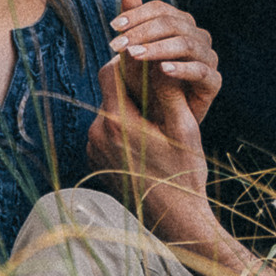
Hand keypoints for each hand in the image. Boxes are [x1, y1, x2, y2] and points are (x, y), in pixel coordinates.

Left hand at [88, 35, 214, 245]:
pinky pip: (104, 133)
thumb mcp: (183, 128)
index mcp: (117, 122)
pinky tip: (145, 137)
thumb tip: (159, 56)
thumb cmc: (183, 173)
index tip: (145, 56)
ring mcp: (92, 150)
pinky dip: (121, 128)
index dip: (127, 60)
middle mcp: (96, 134)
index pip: (110, 71)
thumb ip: (168, 90)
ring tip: (154, 115)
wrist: (173, 219)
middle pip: (108, 92)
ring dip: (126, 107)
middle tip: (155, 83)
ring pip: (107, 112)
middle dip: (130, 85)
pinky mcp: (94, 162)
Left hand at [108, 0, 217, 121]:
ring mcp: (207, 60)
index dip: (138, 14)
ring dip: (159, 48)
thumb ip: (133, 26)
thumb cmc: (143, 87)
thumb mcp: (133, 56)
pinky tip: (162, 70)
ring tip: (134, 55)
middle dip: (143, 31)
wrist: (156, 124)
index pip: (162, 9)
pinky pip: (202, 72)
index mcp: (180, 26)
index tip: (114, 26)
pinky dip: (182, 69)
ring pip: (188, 44)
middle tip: (118, 44)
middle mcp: (197, 39)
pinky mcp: (212, 85)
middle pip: (174, 23)